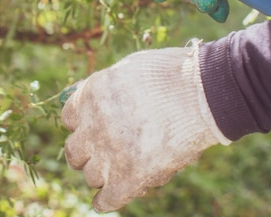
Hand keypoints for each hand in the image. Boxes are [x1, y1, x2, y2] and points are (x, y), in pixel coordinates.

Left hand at [61, 44, 229, 211]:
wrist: (201, 91)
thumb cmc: (171, 75)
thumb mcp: (126, 68)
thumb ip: (103, 87)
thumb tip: (85, 95)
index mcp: (89, 96)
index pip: (69, 119)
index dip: (83, 125)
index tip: (96, 127)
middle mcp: (92, 127)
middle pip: (74, 151)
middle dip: (87, 153)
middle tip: (105, 152)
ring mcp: (109, 154)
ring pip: (90, 175)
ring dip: (103, 174)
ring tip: (122, 168)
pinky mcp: (129, 178)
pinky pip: (105, 200)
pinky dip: (106, 200)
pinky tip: (110, 196)